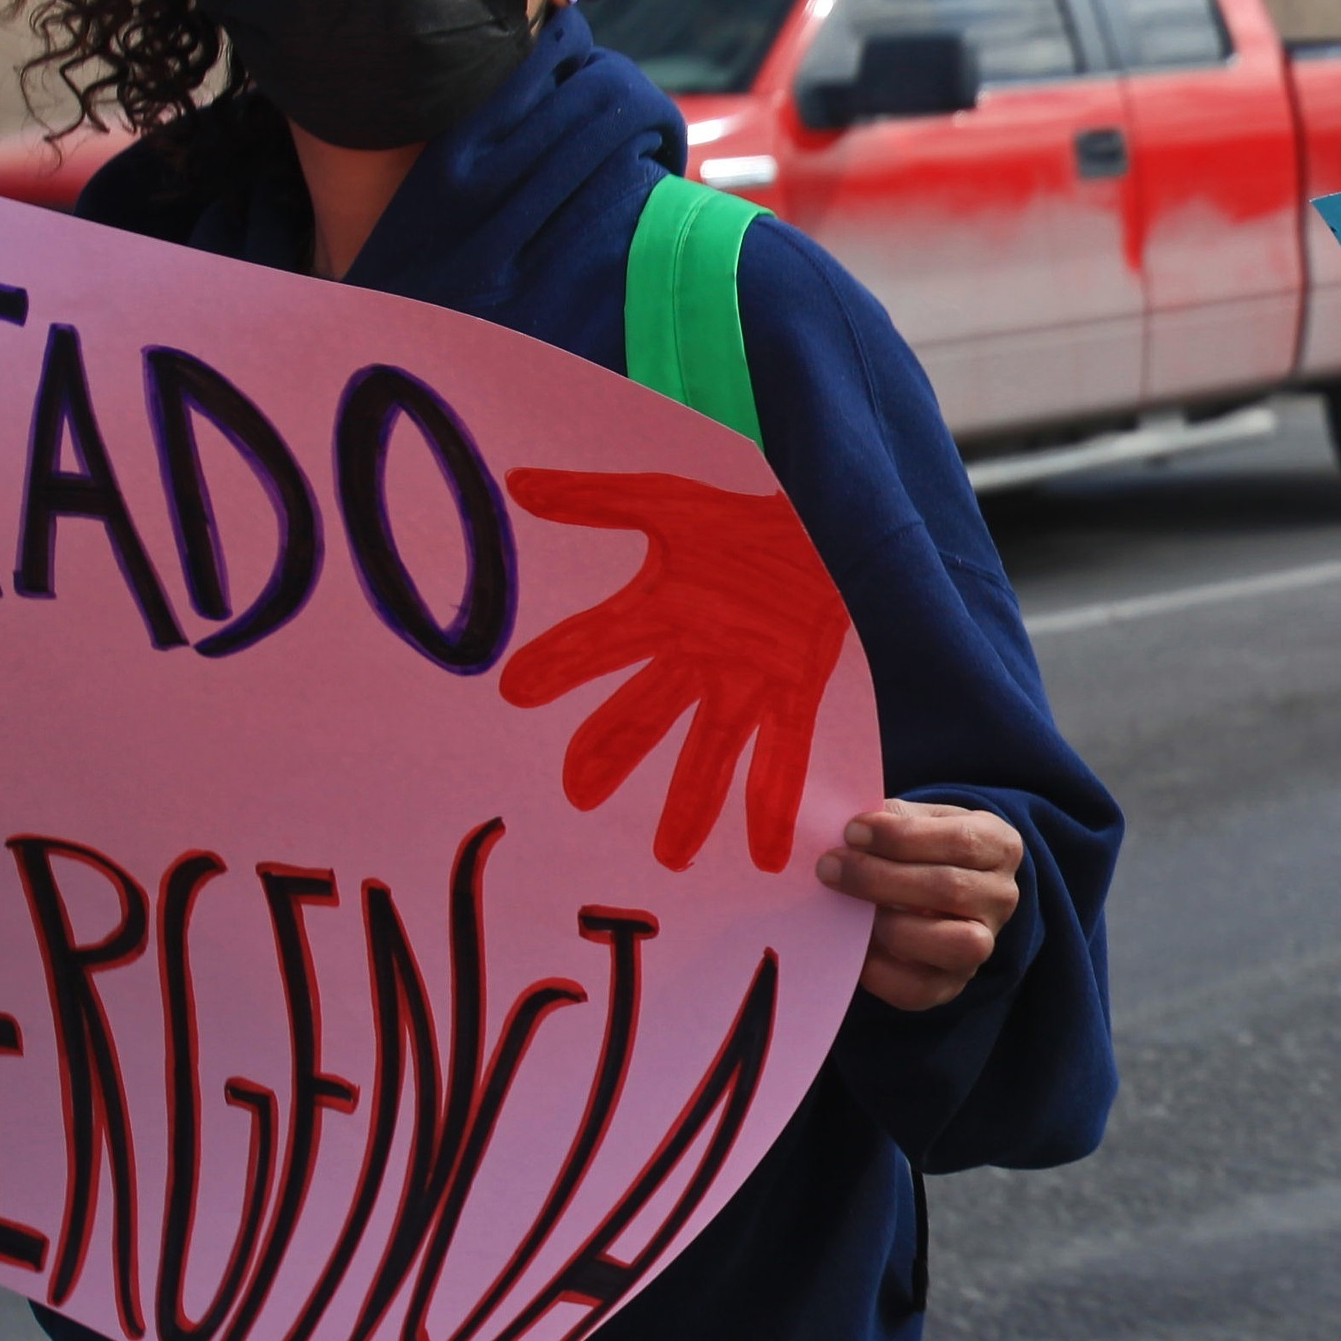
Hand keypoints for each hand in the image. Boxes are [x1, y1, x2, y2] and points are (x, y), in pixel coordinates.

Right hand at [501, 469, 854, 875]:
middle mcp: (696, 660)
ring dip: (690, 804)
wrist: (825, 522)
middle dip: (614, 754)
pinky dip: (772, 805)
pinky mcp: (795, 693)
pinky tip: (763, 855)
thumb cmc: (741, 520)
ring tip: (668, 857)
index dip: (560, 663)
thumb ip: (596, 499)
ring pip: (710, 752)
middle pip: (645, 715)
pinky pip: (782, 755)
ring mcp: (745, 683)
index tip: (515, 687)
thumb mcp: (670, 501)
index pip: (598, 643)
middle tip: (578, 795)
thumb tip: (517, 484)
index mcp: (660, 614)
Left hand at [815, 800, 1022, 1010]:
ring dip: (893, 926)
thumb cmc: (924, 848)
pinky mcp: (951, 984)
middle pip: (950, 890)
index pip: (960, 840)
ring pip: (954, 944)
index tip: (852, 832)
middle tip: (830, 868)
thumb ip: (892, 821)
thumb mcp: (919, 820)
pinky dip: (881, 971)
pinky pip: (920, 989)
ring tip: (853, 911)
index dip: (902, 837)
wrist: (938, 891)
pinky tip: (856, 946)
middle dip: (880, 878)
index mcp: (999, 846)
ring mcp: (983, 945)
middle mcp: (1002, 897)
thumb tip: (849, 834)